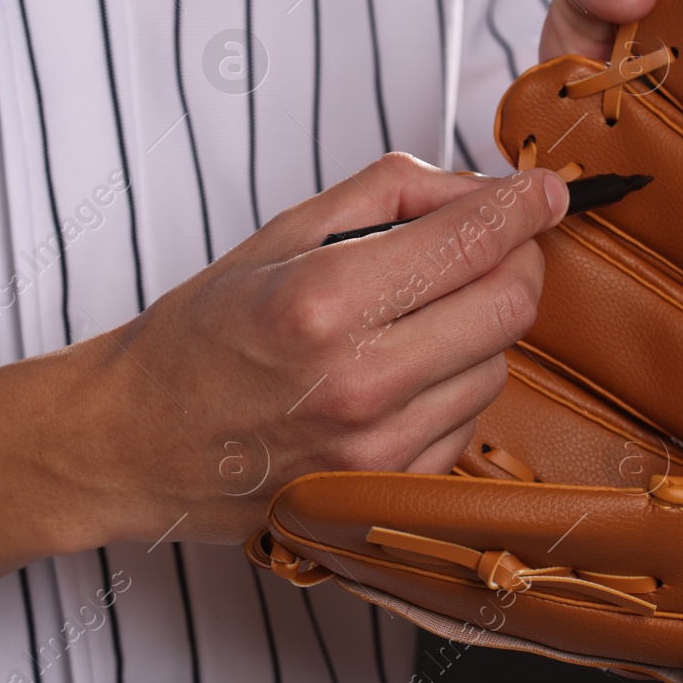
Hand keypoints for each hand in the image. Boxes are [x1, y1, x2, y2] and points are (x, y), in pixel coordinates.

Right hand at [82, 154, 568, 543]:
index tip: (546, 190)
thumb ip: (390, 196)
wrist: (136, 443)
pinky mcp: (386, 492)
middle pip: (510, 306)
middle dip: (516, 261)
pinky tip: (401, 373)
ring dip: (479, 327)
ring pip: (498, 366)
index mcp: (324, 301)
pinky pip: (468, 423)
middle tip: (490, 244)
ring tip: (415, 316)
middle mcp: (358, 381)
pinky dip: (454, 386)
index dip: (525, 205)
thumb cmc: (201, 336)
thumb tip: (482, 191)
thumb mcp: (281, 234)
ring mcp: (377, 449)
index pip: (472, 242)